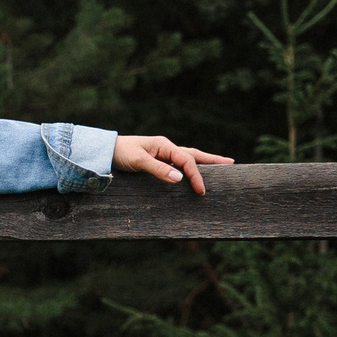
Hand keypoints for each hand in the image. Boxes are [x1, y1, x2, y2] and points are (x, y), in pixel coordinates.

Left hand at [113, 135, 233, 193]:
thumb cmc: (120, 153)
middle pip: (193, 154)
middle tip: (231, 163)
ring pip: (187, 158)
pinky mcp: (157, 159)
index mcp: (164, 146)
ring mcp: (162, 153)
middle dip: (212, 160)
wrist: (105, 150)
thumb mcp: (138, 162)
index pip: (187, 160)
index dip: (196, 175)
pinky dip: (189, 166)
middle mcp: (166, 148)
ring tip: (220, 164)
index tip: (201, 190)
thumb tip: (179, 179)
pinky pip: (178, 163)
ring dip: (203, 162)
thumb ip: (158, 170)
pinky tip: (193, 170)